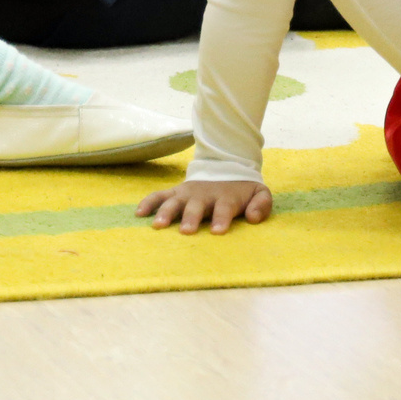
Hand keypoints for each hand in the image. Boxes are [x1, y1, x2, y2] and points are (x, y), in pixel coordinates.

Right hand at [139, 178, 271, 234]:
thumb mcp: (260, 193)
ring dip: (165, 212)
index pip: (224, 208)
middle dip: (191, 217)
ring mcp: (187, 193)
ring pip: (174, 201)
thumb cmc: (242, 190)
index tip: (218, 231)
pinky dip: (148, 202)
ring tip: (157, 226)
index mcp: (226, 197)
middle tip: (186, 231)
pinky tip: (139, 214)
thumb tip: (252, 218)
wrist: (226, 168)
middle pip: (196, 206)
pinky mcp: (175, 192)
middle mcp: (204, 195)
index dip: (221, 218)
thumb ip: (261, 205)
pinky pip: (158, 196)